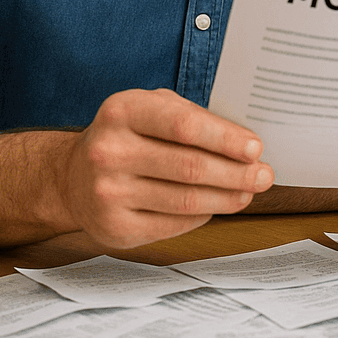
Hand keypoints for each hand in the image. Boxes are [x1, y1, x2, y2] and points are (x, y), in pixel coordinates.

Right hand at [58, 88, 273, 247]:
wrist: (72, 177)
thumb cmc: (129, 136)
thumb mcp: (153, 109)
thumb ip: (195, 119)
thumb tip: (247, 146)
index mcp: (122, 111)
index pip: (184, 126)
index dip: (225, 139)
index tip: (256, 148)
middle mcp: (109, 151)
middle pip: (190, 168)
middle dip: (236, 174)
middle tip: (264, 176)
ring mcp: (107, 193)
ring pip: (186, 201)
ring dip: (226, 198)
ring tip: (248, 193)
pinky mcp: (113, 228)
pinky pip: (173, 224)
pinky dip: (202, 216)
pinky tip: (215, 206)